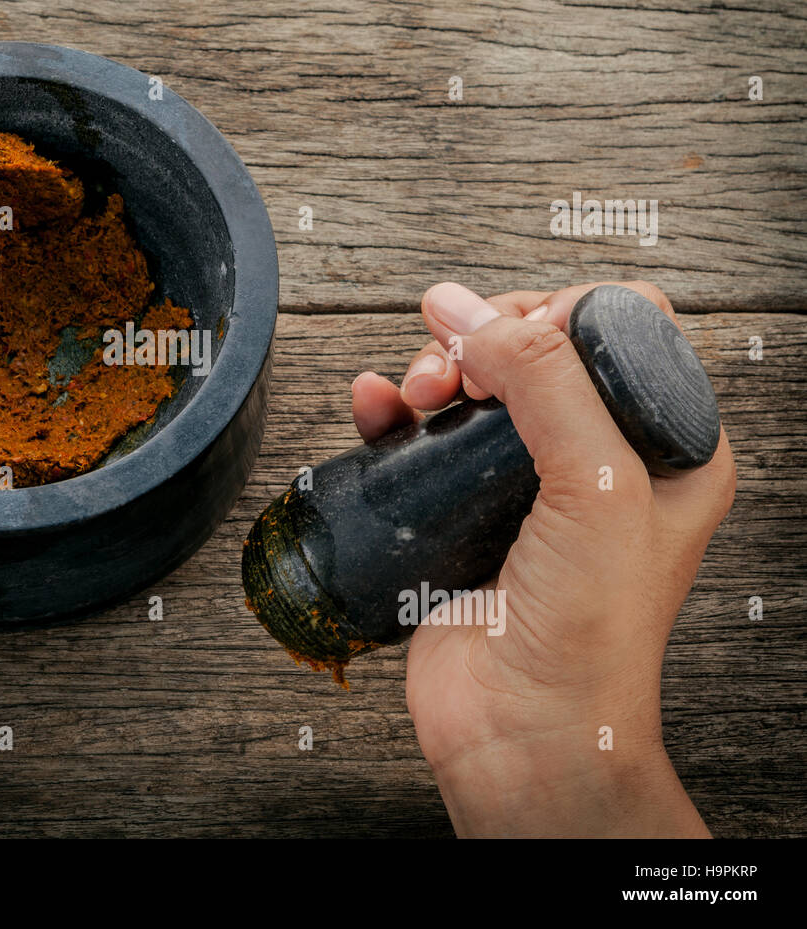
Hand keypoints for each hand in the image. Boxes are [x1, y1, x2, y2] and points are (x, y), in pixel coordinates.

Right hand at [352, 281, 735, 837]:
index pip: (622, 330)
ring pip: (474, 381)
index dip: (563, 314)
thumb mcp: (597, 486)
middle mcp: (597, 457)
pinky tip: (375, 405)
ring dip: (433, 366)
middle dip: (486, 337)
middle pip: (537, 345)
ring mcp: (522, 483)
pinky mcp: (458, 508)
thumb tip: (468, 313)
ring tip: (414, 391)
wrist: (520, 728)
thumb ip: (547, 382)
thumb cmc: (589, 634)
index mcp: (665, 447)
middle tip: (453, 368)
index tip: (514, 338)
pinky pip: (420, 432)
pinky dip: (390, 407)